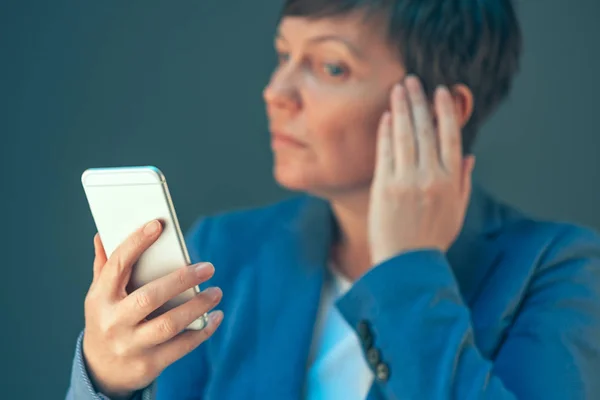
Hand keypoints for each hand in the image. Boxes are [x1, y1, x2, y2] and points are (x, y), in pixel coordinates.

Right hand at [82, 220, 222, 397]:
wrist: (101, 371)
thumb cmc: (107, 320)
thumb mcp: (99, 296)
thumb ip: (104, 266)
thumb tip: (103, 234)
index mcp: (100, 298)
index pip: (117, 265)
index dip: (136, 243)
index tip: (158, 225)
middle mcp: (113, 322)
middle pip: (149, 297)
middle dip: (181, 279)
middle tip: (208, 267)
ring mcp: (130, 346)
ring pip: (169, 324)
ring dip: (198, 306)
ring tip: (216, 292)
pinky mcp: (149, 364)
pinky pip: (182, 347)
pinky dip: (203, 331)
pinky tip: (215, 317)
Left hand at [368, 76, 474, 265]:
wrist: (406, 264)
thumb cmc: (432, 239)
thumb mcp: (457, 211)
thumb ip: (463, 182)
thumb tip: (469, 157)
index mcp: (451, 180)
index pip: (450, 135)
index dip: (445, 110)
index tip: (441, 91)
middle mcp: (430, 176)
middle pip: (425, 129)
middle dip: (418, 101)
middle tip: (412, 81)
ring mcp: (406, 180)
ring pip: (404, 135)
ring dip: (400, 108)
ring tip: (398, 89)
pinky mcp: (384, 186)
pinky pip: (385, 152)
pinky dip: (385, 132)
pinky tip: (386, 116)